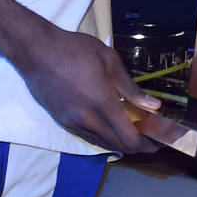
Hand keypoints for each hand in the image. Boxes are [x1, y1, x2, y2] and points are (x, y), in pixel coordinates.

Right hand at [17, 25, 160, 153]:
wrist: (36, 52)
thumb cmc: (74, 50)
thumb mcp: (109, 61)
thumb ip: (131, 88)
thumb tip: (153, 105)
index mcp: (103, 104)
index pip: (131, 138)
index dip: (148, 145)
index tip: (160, 142)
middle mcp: (89, 121)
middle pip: (119, 146)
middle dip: (138, 146)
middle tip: (150, 136)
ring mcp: (74, 124)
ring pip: (104, 144)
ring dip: (121, 142)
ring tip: (132, 130)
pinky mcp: (63, 122)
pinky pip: (89, 137)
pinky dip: (104, 137)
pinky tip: (109, 124)